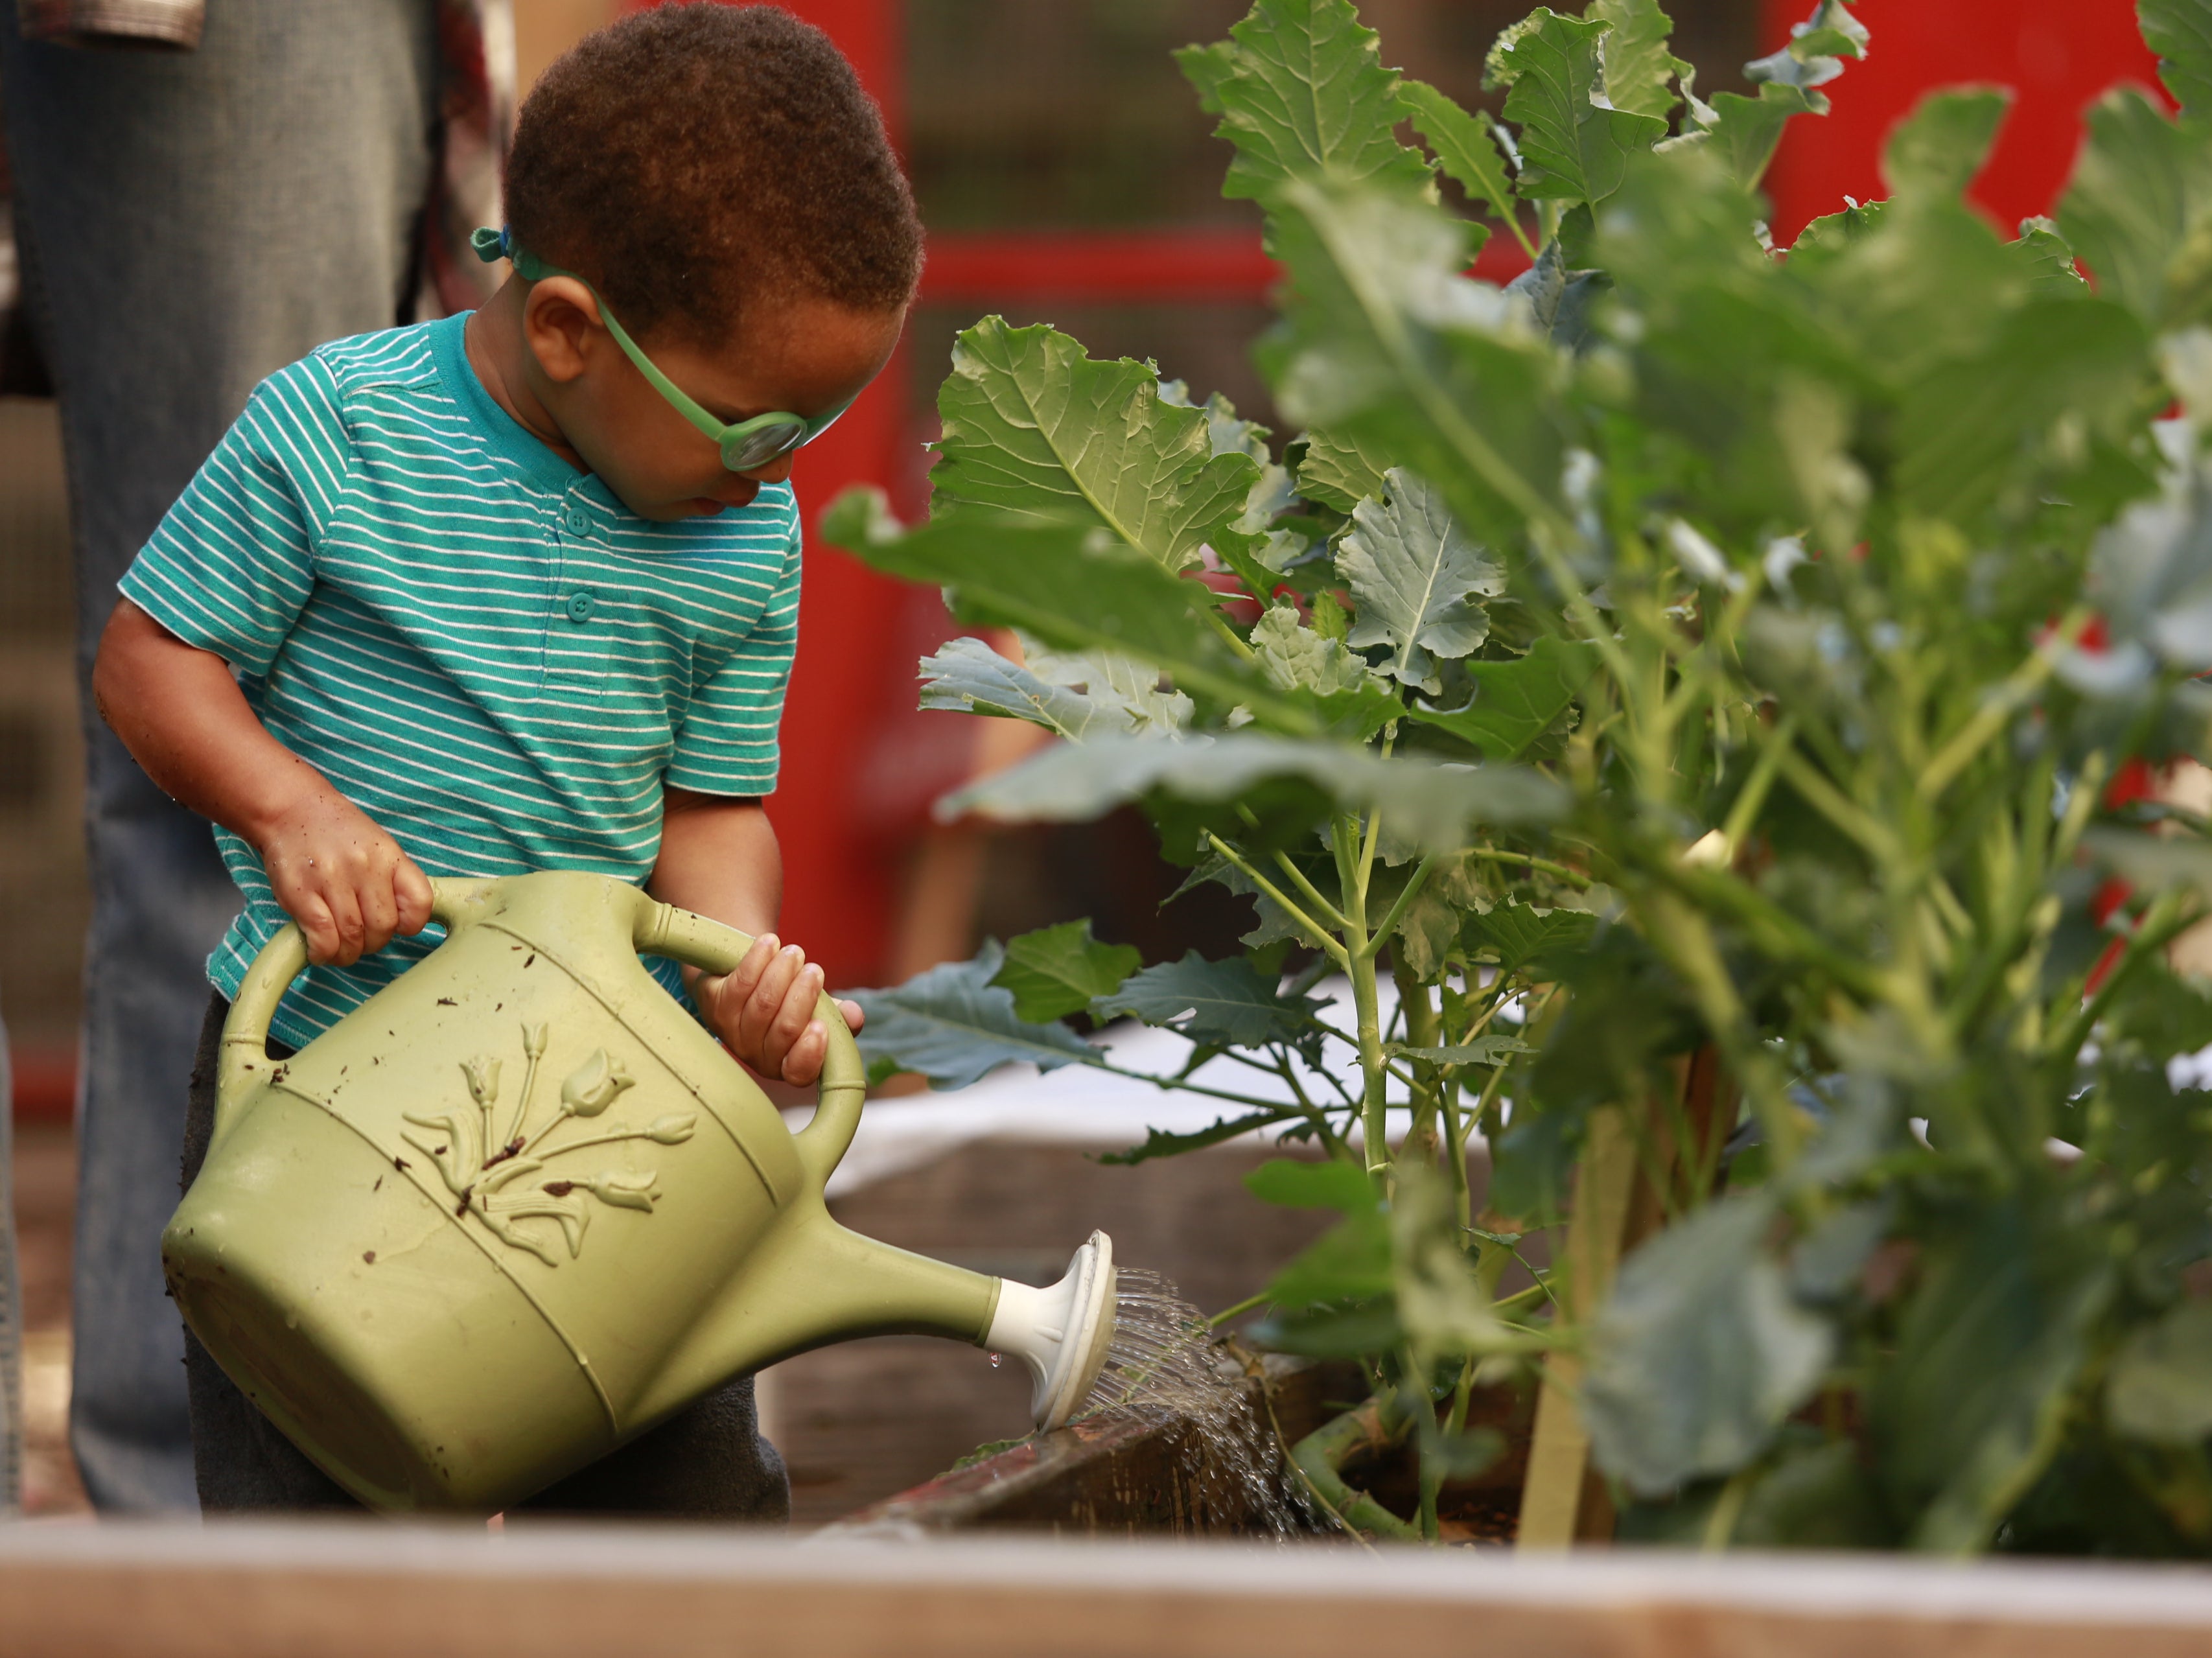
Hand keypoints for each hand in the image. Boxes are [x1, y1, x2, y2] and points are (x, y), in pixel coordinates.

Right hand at [254, 784, 433, 965]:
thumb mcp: (377, 846)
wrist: (290, 808)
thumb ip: (393, 880)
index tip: (396, 927)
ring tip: (339, 949)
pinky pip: (323, 937)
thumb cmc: (336, 833)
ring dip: (347, 954)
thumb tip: (402, 923)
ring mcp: (332, 879)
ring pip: (353, 937)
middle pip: (384, 927)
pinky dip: (324, 953)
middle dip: (373, 944)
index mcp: (390, 856)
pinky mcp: (300, 893)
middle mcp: (365, 866)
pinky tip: (320, 951)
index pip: (420, 902)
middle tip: (360, 940)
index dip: (410, 924)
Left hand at [696, 932, 863, 1087]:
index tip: (821, 1026)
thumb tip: (854, 1016)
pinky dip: (757, 961)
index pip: (798, 1071)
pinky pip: (740, 984)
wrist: (743, 980)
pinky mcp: (714, 1008)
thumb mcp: (817, 1010)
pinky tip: (769, 943)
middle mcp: (758, 1057)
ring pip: (762, 1005)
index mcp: (788, 1064)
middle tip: (814, 969)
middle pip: (783, 1030)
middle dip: (802, 997)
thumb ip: (837, 1016)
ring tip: (794, 952)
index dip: (810, 1053)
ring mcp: (733, 1034)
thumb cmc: (788, 1001)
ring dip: (781, 973)